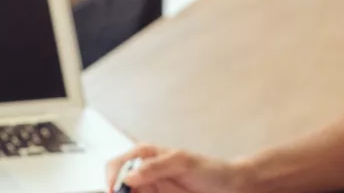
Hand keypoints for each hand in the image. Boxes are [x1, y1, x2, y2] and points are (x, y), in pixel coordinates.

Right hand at [104, 144, 249, 192]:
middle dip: (117, 192)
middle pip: (118, 185)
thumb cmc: (210, 169)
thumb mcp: (183, 162)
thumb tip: (129, 175)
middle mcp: (144, 172)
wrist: (231, 187)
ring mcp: (151, 188)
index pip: (117, 165)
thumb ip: (156, 166)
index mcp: (145, 155)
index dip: (112, 178)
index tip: (115, 191)